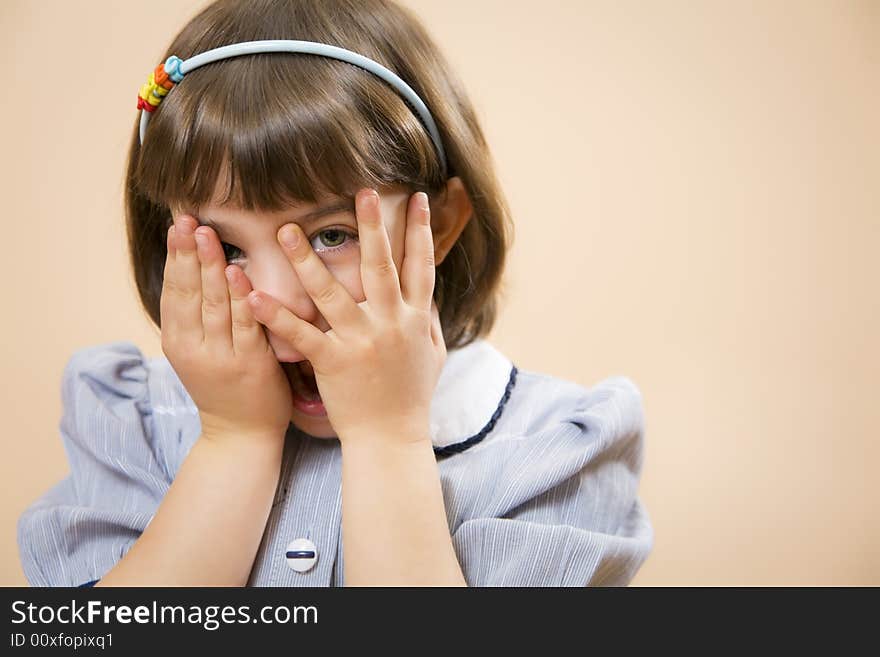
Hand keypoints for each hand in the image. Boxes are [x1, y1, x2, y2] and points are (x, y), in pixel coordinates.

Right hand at [159, 212, 292, 443]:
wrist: (241, 435)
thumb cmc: (224, 385)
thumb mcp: (199, 350)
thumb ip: (197, 314)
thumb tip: (194, 266)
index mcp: (178, 341)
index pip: (173, 290)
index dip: (174, 257)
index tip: (177, 223)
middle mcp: (194, 348)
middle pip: (189, 293)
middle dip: (188, 254)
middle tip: (188, 220)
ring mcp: (221, 357)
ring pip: (214, 305)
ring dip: (210, 268)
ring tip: (207, 235)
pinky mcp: (249, 366)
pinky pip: (246, 326)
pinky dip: (242, 298)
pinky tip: (239, 273)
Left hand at [247, 188, 445, 445]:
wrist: (391, 440)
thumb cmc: (411, 398)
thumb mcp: (432, 356)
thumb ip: (428, 321)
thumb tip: (427, 295)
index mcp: (413, 320)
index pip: (420, 267)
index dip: (421, 232)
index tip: (419, 198)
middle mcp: (389, 325)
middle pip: (380, 268)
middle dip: (373, 228)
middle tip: (362, 192)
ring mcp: (360, 342)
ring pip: (332, 294)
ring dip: (307, 260)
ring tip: (286, 230)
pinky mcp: (332, 362)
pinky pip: (300, 334)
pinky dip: (277, 315)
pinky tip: (254, 294)